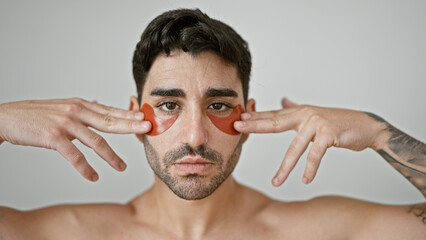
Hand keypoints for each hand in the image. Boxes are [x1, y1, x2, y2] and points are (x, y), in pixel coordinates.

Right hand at [0, 98, 151, 180]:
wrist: (7, 117)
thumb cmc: (36, 115)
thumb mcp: (63, 107)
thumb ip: (82, 110)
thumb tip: (98, 106)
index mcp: (81, 105)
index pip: (110, 111)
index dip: (129, 116)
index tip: (144, 120)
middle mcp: (76, 111)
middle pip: (110, 121)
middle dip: (131, 127)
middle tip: (148, 131)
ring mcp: (66, 123)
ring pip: (96, 141)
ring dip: (111, 156)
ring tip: (122, 167)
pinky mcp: (54, 137)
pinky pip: (74, 156)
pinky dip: (85, 168)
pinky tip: (93, 177)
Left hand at [234, 98, 387, 185]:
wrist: (366, 126)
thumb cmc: (339, 122)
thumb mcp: (315, 115)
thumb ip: (297, 108)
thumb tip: (283, 100)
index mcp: (300, 112)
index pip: (273, 115)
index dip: (256, 117)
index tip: (239, 118)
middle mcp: (306, 115)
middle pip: (276, 122)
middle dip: (256, 125)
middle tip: (238, 126)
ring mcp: (317, 123)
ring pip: (295, 147)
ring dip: (285, 167)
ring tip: (276, 182)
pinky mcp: (329, 134)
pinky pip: (315, 154)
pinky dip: (310, 169)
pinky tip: (305, 179)